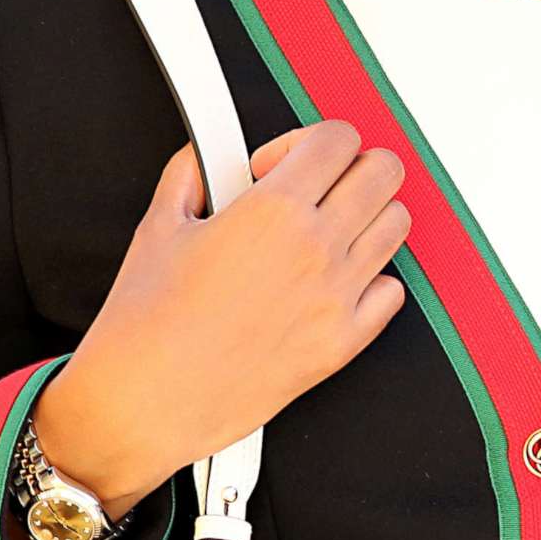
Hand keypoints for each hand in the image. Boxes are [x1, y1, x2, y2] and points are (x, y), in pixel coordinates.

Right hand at [31, 123, 410, 515]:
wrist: (144, 401)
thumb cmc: (145, 325)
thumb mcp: (157, 226)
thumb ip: (192, 173)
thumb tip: (209, 155)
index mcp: (273, 212)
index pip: (338, 138)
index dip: (308, 140)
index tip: (282, 162)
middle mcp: (316, 249)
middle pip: (384, 171)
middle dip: (350, 166)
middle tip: (316, 186)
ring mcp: (337, 296)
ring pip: (397, 224)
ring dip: (365, 215)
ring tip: (323, 230)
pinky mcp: (343, 341)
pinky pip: (391, 290)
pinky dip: (370, 278)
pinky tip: (332, 281)